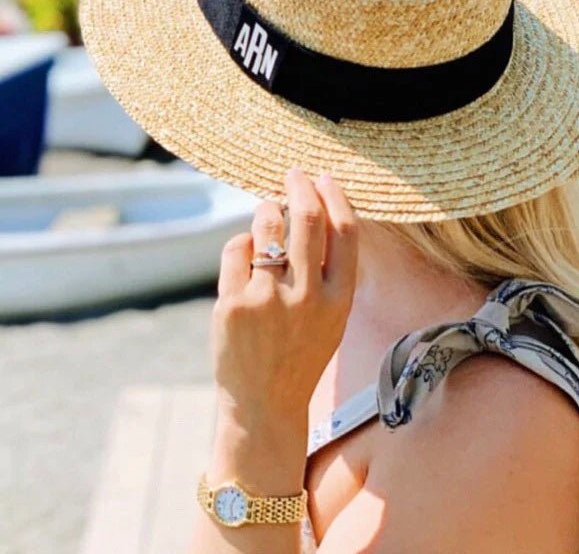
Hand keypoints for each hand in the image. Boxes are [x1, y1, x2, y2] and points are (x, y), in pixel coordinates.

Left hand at [210, 168, 358, 435]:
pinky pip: (236, 248)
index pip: (345, 231)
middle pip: (307, 218)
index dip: (335, 196)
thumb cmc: (299, 352)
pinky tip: (245, 256)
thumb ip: (327, 270)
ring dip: (267, 211)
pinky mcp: (233, 304)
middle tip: (294, 174)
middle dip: (299, 186)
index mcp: (339, 300)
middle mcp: (308, 297)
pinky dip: (242, 243)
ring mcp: (268, 300)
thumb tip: (309, 207)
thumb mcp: (331, 316)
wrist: (265, 404)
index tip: (324, 179)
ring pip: (267, 226)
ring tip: (267, 215)